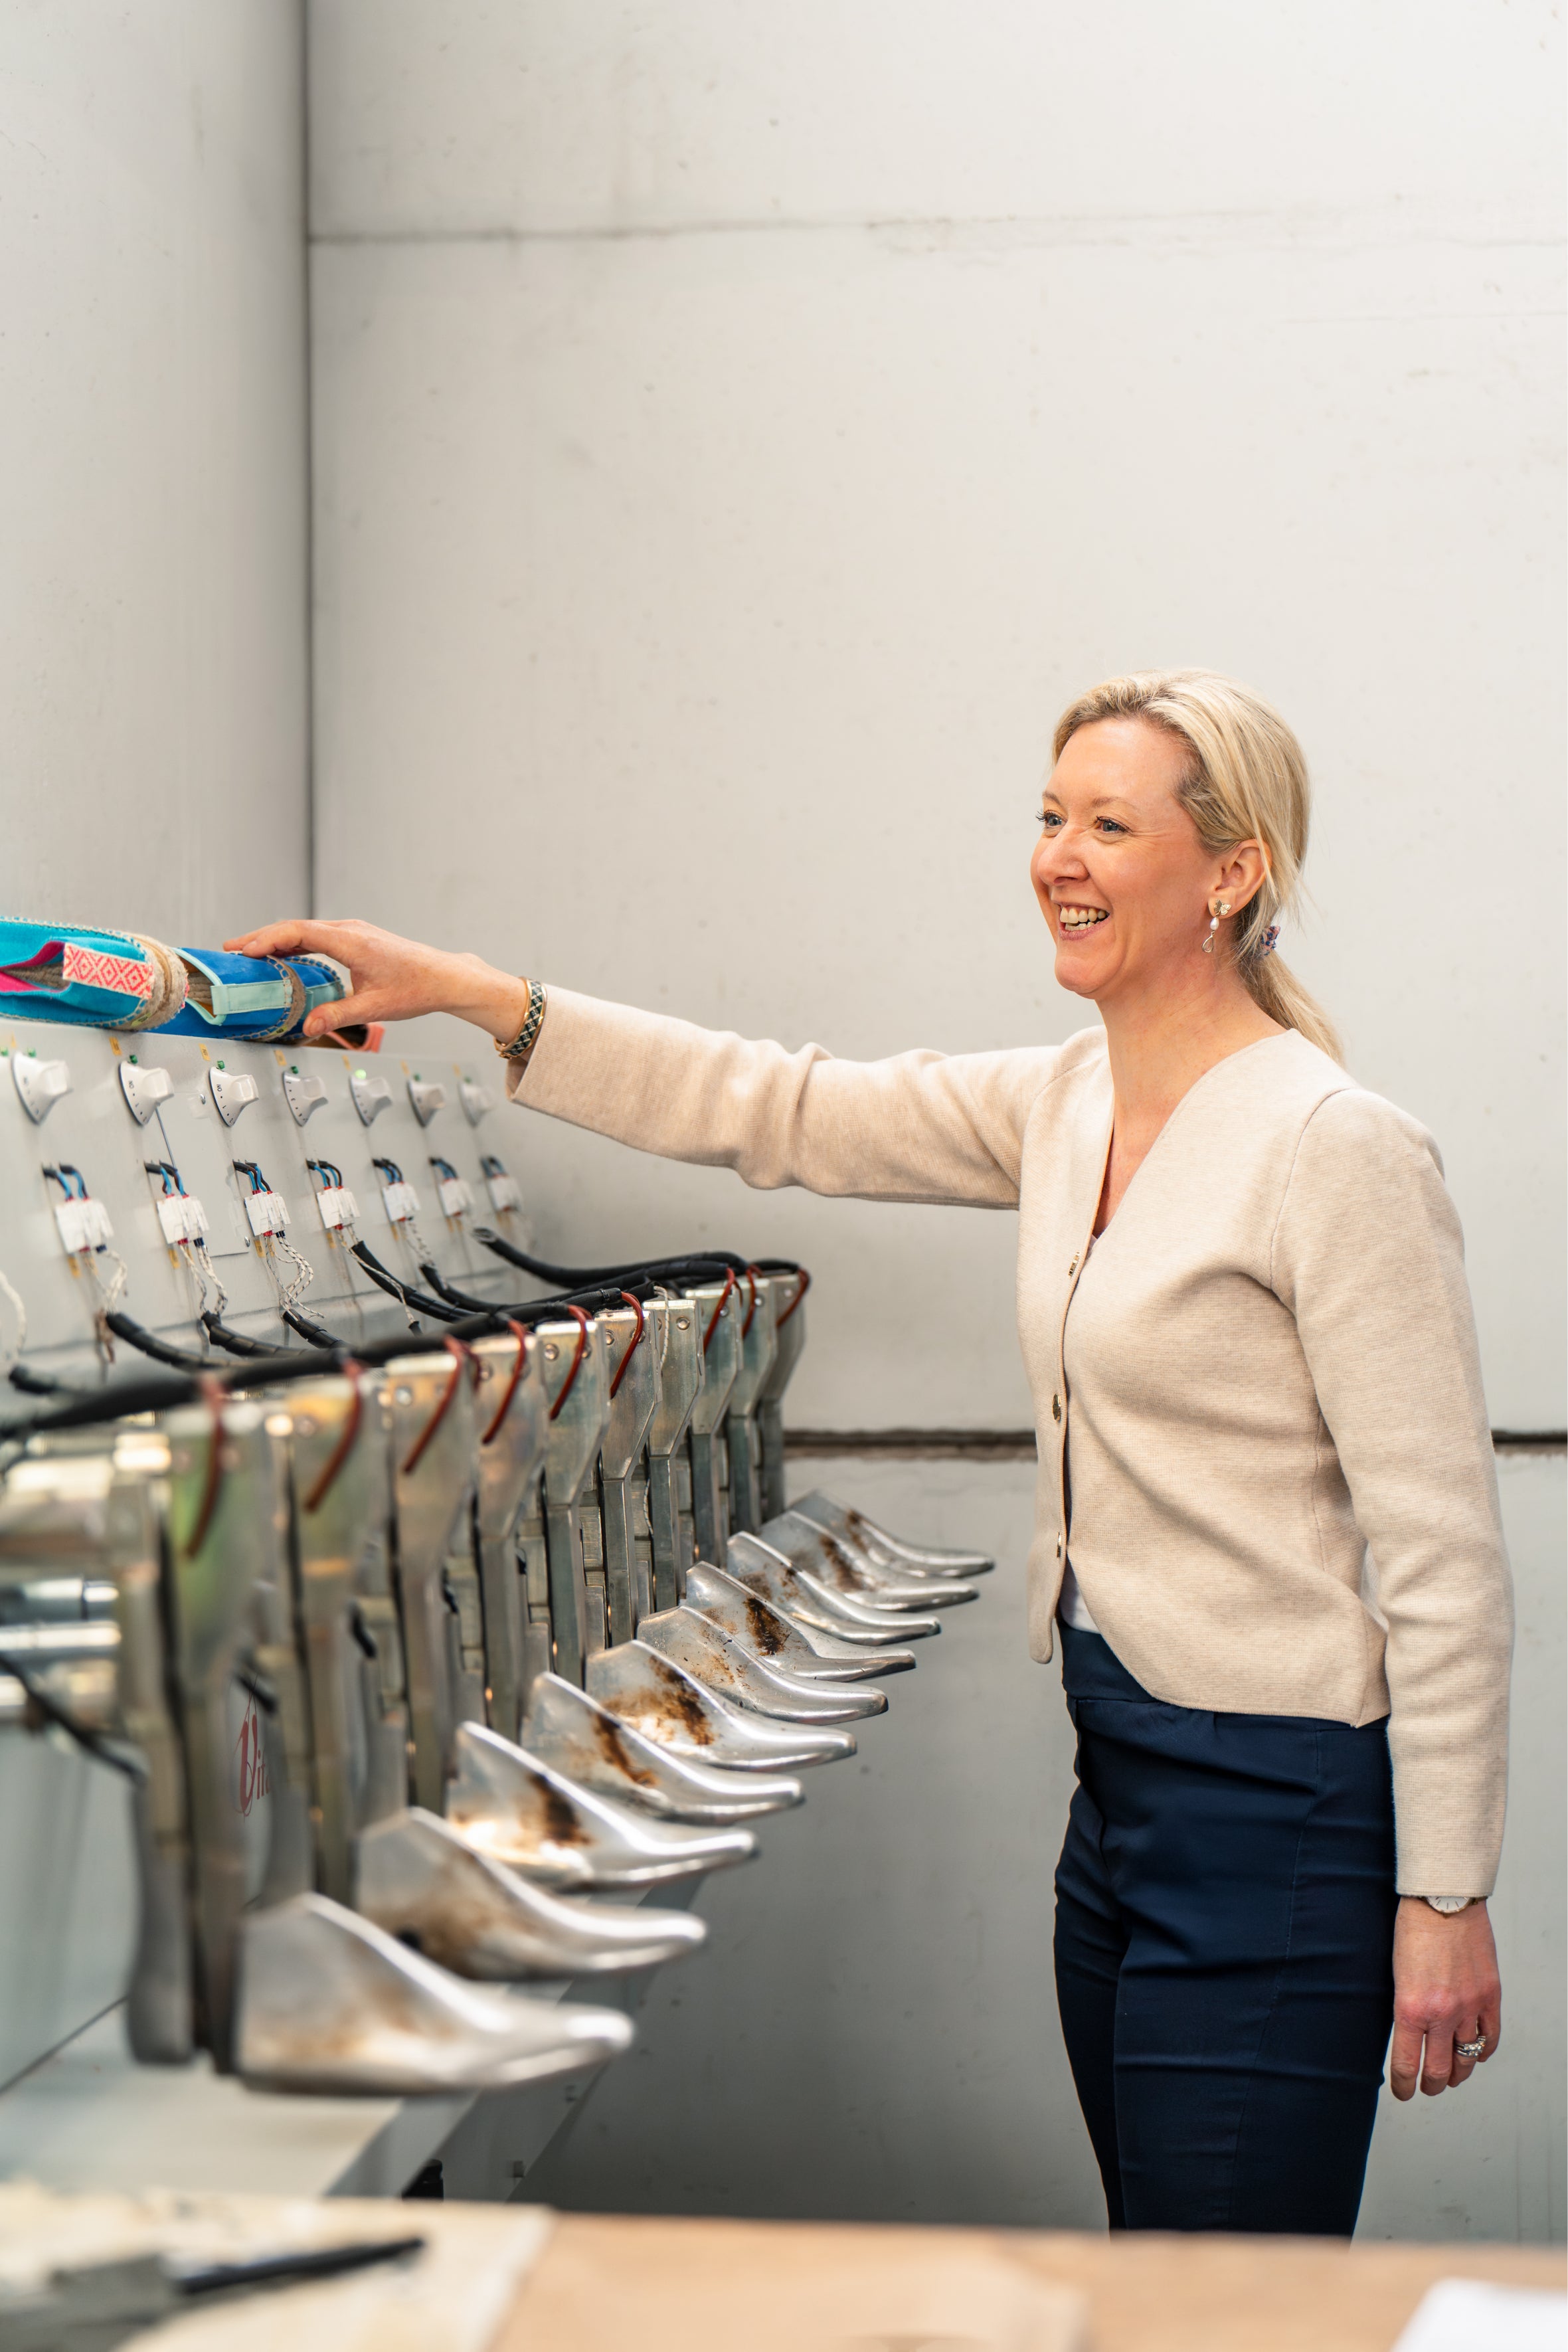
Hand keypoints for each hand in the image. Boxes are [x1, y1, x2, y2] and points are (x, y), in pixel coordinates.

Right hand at [221, 918, 530, 1043]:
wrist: (445, 977)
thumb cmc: (416, 987)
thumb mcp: (374, 1008)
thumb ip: (337, 1016)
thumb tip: (307, 1027)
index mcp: (351, 941)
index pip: (298, 932)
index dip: (267, 940)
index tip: (243, 950)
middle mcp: (350, 930)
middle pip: (295, 927)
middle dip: (261, 937)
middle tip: (231, 950)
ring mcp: (354, 932)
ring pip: (305, 930)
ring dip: (276, 939)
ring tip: (248, 951)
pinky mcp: (357, 939)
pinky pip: (318, 936)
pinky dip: (295, 943)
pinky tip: (283, 955)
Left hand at [1389, 1896, 1500, 2099]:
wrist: (1444, 1900)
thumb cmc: (1412, 1929)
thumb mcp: (1395, 1973)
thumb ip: (1405, 2007)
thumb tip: (1408, 2035)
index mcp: (1410, 2008)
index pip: (1406, 2063)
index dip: (1403, 2085)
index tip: (1402, 2092)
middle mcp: (1441, 2013)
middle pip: (1438, 2069)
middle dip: (1430, 2084)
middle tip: (1427, 2088)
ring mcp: (1469, 2006)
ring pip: (1466, 2058)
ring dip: (1457, 2073)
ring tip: (1450, 2076)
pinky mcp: (1490, 1996)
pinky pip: (1491, 2037)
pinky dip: (1483, 2051)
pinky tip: (1475, 2053)